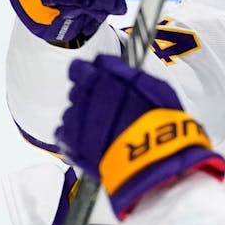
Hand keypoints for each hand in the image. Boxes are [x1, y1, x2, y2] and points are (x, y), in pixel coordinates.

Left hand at [56, 55, 224, 217]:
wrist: (152, 160)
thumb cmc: (161, 124)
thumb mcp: (156, 88)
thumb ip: (128, 74)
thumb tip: (107, 64)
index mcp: (105, 77)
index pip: (85, 66)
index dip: (91, 72)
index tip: (99, 79)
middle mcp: (86, 95)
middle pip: (78, 88)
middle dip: (90, 95)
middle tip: (108, 109)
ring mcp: (76, 119)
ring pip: (71, 110)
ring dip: (83, 116)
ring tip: (104, 130)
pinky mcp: (71, 144)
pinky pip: (63, 133)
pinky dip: (74, 137)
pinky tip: (92, 143)